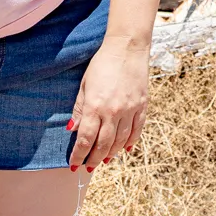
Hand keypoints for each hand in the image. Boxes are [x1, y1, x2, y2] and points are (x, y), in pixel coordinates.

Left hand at [67, 38, 149, 171]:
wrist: (127, 48)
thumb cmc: (102, 63)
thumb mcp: (85, 85)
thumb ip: (79, 109)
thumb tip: (73, 130)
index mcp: (95, 106)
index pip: (86, 139)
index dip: (79, 155)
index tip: (73, 164)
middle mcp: (113, 111)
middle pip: (103, 145)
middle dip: (94, 159)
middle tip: (88, 166)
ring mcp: (130, 110)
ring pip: (120, 141)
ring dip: (111, 153)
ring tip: (104, 160)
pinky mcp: (142, 106)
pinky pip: (136, 131)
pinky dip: (130, 142)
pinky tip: (124, 149)